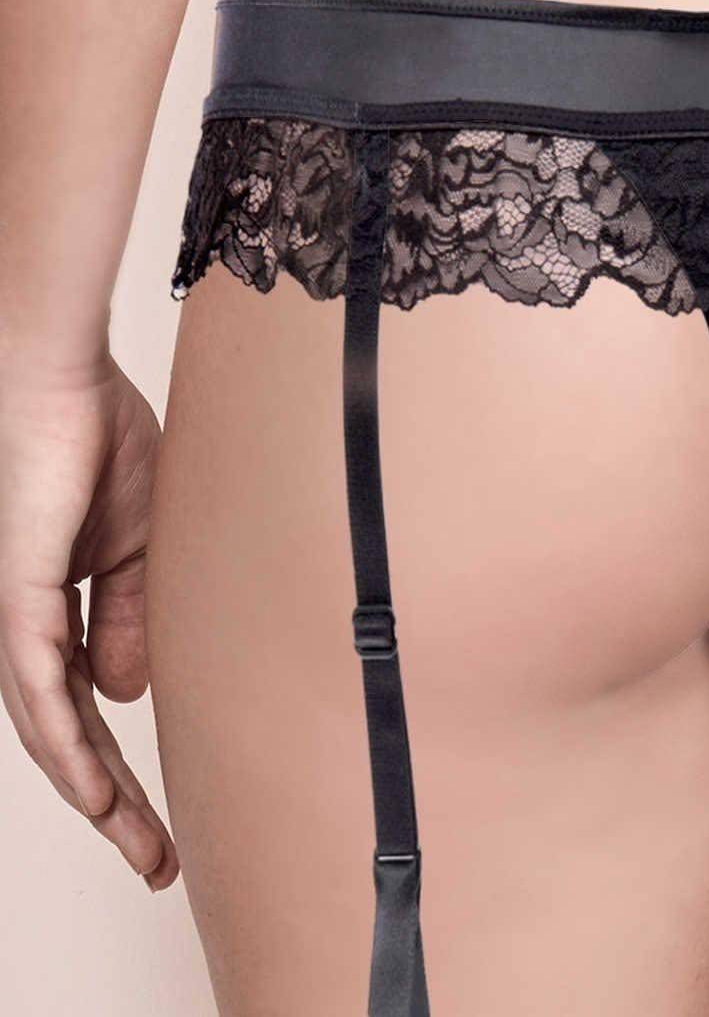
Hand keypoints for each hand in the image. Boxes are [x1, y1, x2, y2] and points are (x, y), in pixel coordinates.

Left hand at [0, 356, 177, 889]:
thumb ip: (132, 616)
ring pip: (48, 726)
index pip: (92, 706)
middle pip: (70, 734)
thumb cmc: (99, 441)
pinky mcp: (15, 596)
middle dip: (113, 802)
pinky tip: (92, 785)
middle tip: (154, 859)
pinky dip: (65, 741)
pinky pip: (38, 684)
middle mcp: (27, 626)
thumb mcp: (139, 545)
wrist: (60, 380)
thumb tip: (126, 692)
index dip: (127, 764)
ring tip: (135, 841)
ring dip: (93, 790)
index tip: (162, 816)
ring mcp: (15, 615)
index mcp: (61, 609)